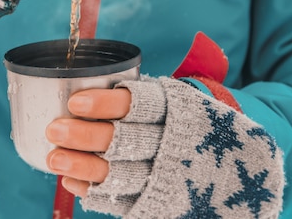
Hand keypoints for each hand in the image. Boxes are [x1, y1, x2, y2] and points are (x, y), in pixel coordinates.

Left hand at [46, 78, 283, 217]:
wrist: (238, 163)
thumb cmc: (186, 121)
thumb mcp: (178, 100)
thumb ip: (141, 97)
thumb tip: (81, 90)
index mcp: (177, 109)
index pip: (138, 104)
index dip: (105, 103)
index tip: (75, 102)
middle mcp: (173, 142)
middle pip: (124, 139)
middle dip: (86, 135)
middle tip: (54, 129)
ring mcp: (168, 175)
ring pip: (120, 172)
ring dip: (83, 165)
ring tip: (53, 157)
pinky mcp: (161, 202)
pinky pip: (123, 199)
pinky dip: (94, 189)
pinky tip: (71, 181)